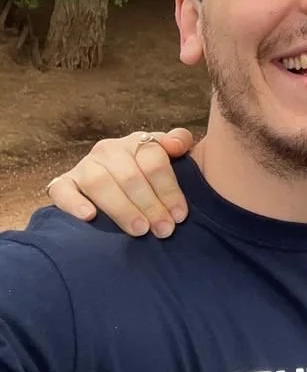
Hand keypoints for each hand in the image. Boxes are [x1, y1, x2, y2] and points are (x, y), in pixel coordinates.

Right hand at [46, 128, 193, 237]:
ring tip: (139, 230)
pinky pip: (63, 190)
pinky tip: (89, 217)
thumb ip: (179, 142)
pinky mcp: (63, 182)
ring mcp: (85, 166)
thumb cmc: (150, 175)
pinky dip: (74, 203)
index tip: (180, 215)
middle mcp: (109, 150)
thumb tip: (175, 145)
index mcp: (138, 142)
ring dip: (122, 209)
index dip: (169, 189)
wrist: (115, 182)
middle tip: (163, 229)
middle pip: (130, 176)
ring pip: (100, 183)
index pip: (155, 161)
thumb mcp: (170, 156)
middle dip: (150, 205)